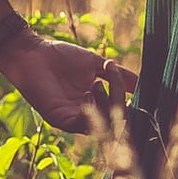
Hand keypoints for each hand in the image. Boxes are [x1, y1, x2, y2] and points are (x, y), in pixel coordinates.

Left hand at [0, 27, 130, 133]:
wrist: (33, 53)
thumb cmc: (61, 56)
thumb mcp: (96, 64)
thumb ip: (119, 75)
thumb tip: (144, 83)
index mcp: (96, 102)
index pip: (120, 113)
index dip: (132, 107)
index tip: (142, 95)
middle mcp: (85, 115)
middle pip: (113, 122)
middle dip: (120, 107)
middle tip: (122, 91)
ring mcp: (72, 119)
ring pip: (99, 125)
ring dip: (103, 106)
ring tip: (96, 84)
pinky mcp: (59, 119)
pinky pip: (80, 124)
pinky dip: (88, 111)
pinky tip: (87, 93)